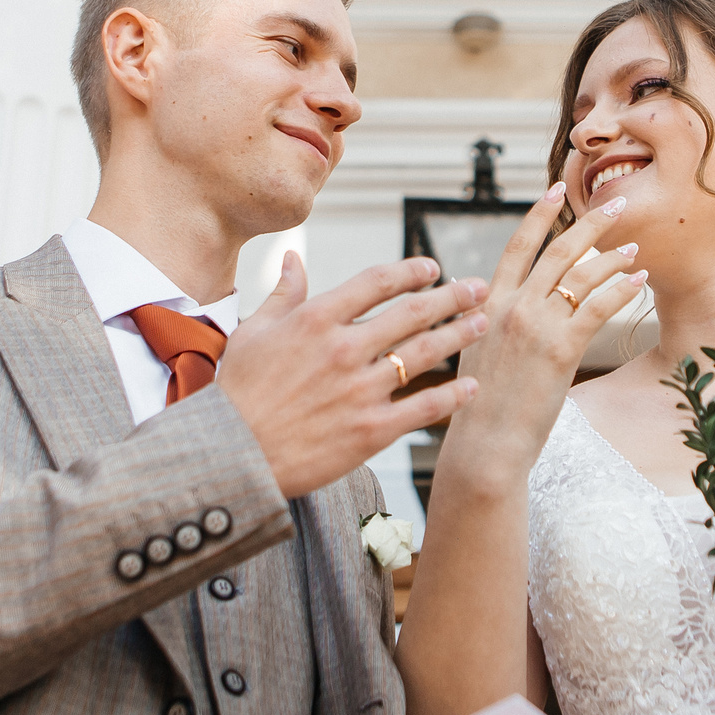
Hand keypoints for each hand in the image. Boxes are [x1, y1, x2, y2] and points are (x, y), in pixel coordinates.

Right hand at [218, 253, 488, 497]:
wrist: (232, 457)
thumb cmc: (237, 394)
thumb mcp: (252, 333)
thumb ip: (283, 293)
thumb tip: (294, 257)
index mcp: (316, 319)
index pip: (377, 282)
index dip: (411, 271)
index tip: (433, 268)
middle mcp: (344, 348)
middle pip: (412, 312)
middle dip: (452, 297)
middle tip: (478, 289)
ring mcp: (360, 390)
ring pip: (424, 354)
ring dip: (458, 336)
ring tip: (482, 324)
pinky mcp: (371, 430)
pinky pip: (424, 407)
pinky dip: (453, 395)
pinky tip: (471, 387)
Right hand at [448, 187, 647, 459]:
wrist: (484, 447)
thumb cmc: (483, 410)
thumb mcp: (478, 355)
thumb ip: (495, 327)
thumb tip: (514, 314)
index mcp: (487, 306)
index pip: (515, 247)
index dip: (537, 216)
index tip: (555, 190)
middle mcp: (510, 307)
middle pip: (555, 251)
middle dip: (588, 224)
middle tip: (616, 205)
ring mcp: (534, 326)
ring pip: (579, 275)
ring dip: (612, 257)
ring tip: (635, 248)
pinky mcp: (559, 349)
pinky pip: (597, 307)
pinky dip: (620, 290)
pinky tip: (638, 282)